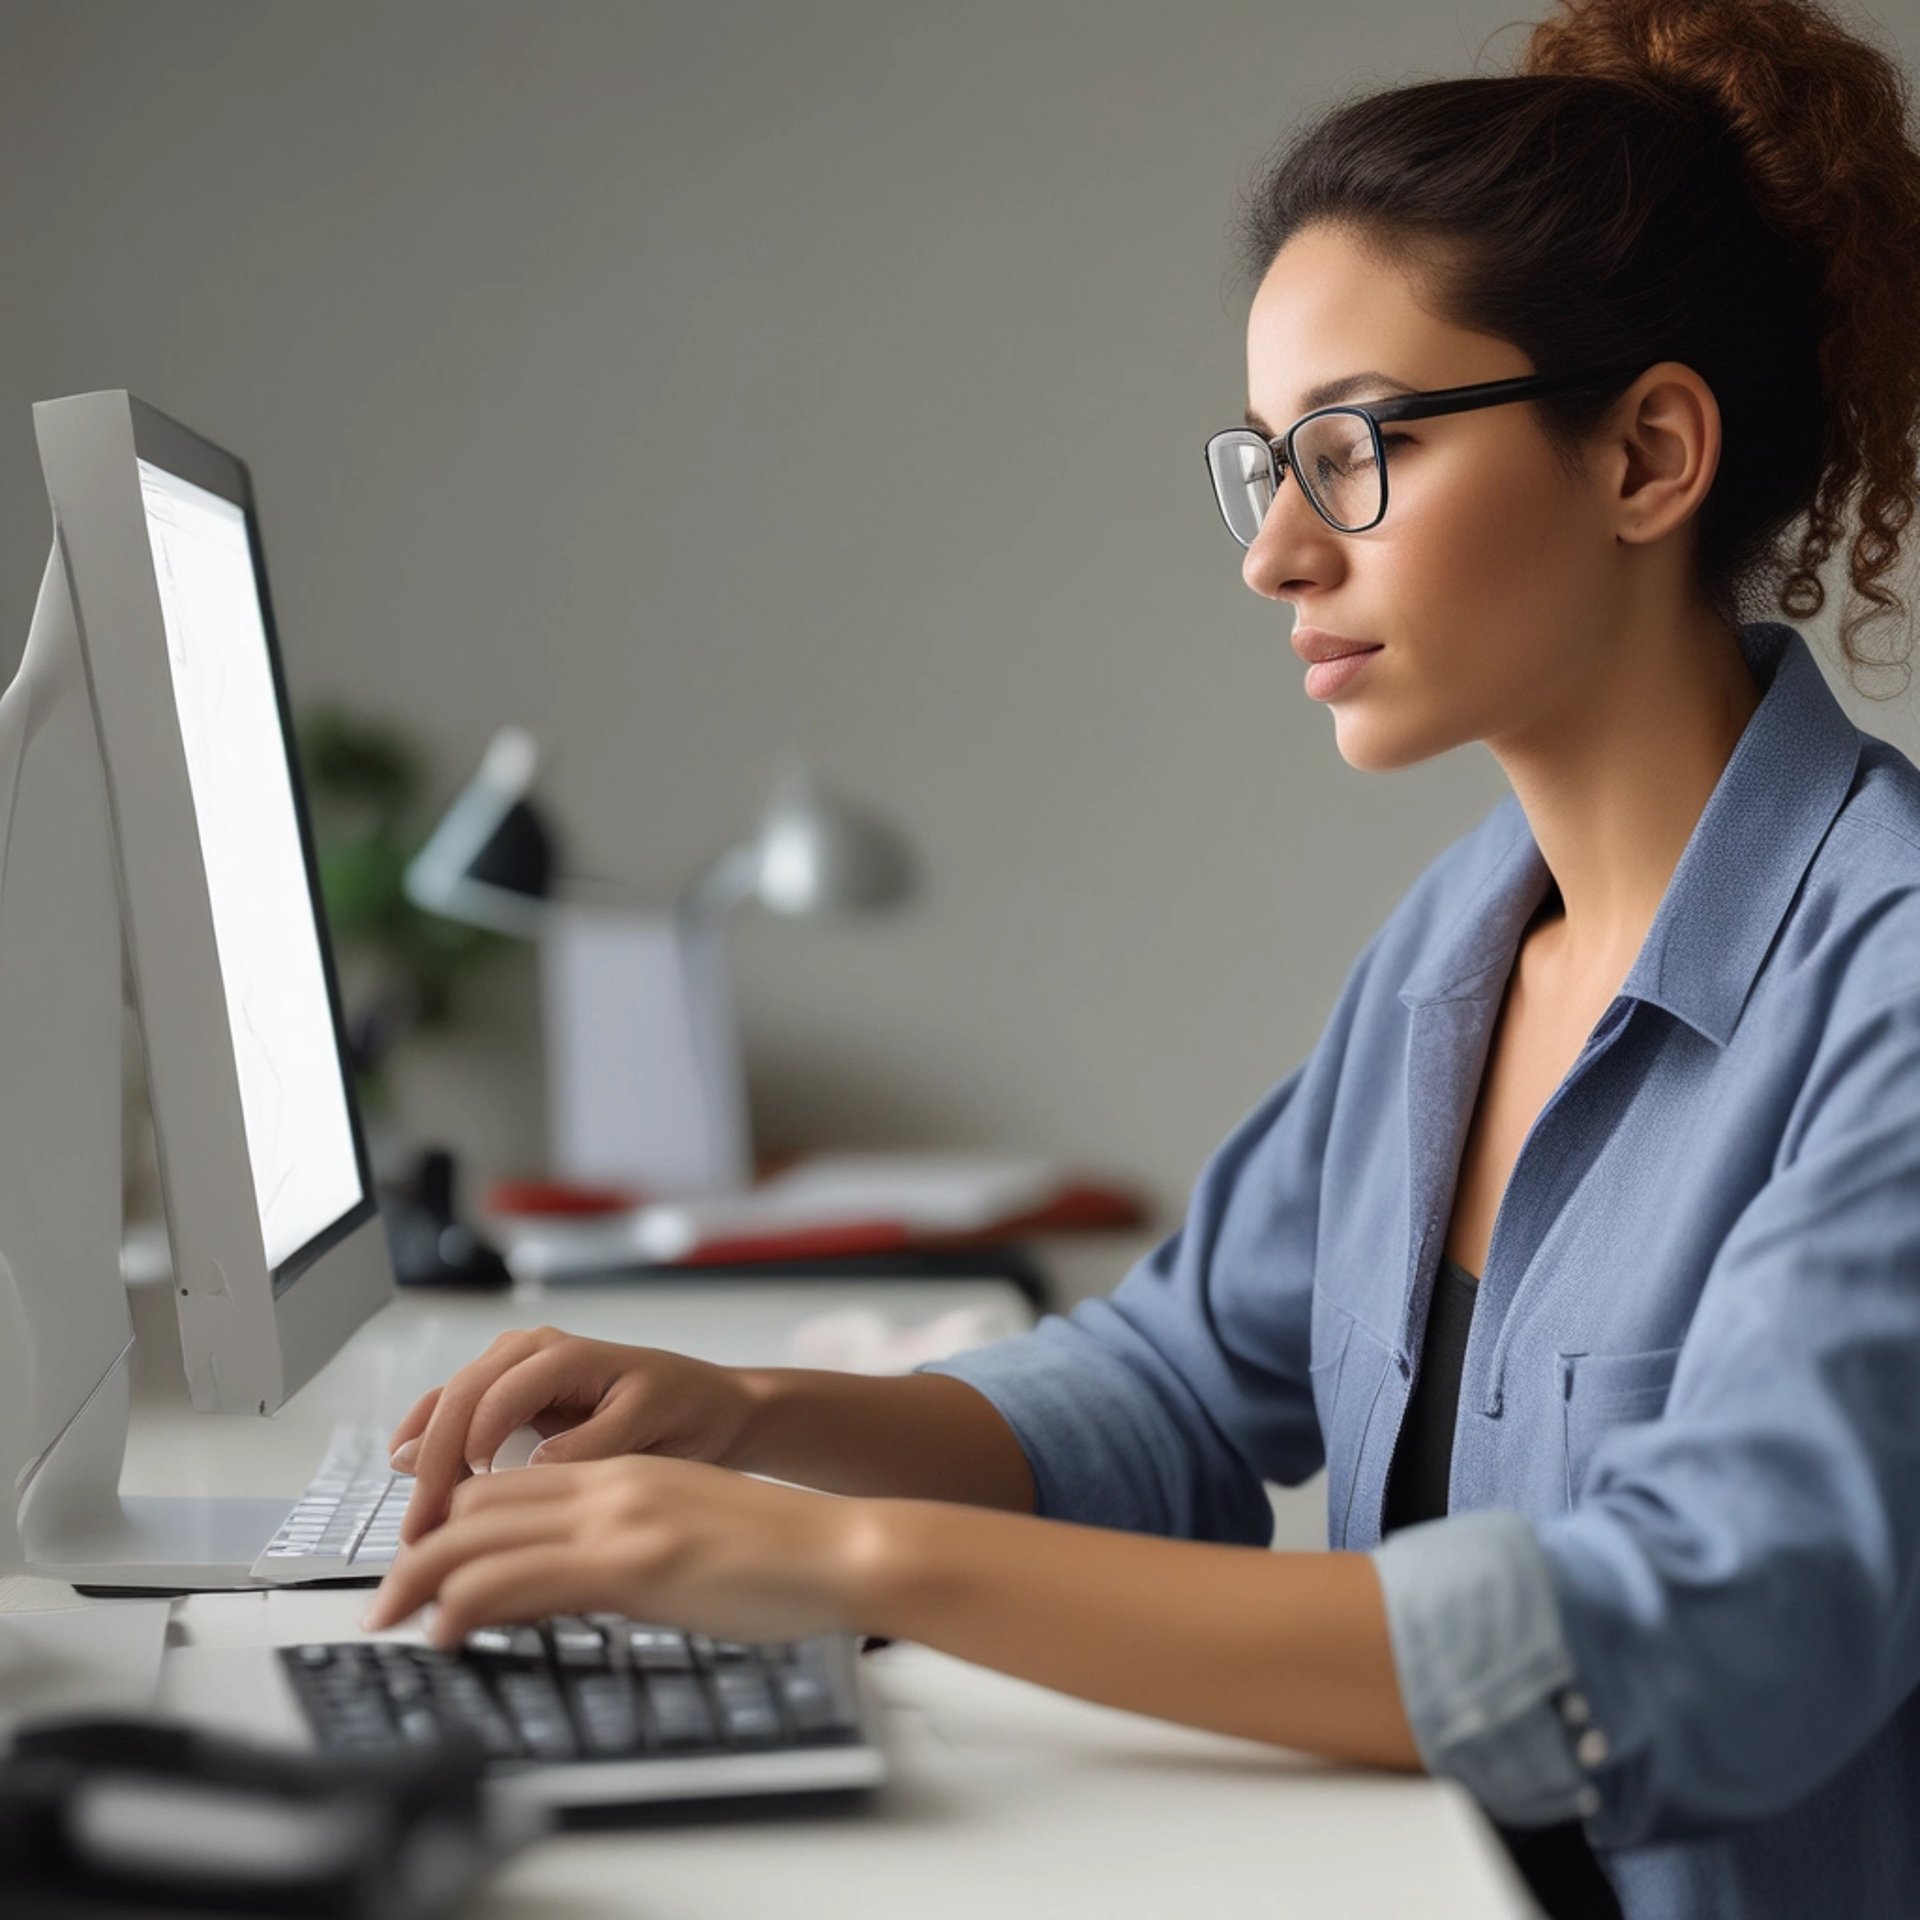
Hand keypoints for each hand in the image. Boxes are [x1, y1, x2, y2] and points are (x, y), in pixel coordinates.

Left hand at [360, 1455, 882, 1647]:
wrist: (836, 1548)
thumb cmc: (774, 1552)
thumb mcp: (680, 1530)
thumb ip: (619, 1544)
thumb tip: (566, 1582)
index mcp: (621, 1473)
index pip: (508, 1484)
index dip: (450, 1520)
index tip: (421, 1563)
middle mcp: (609, 1484)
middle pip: (481, 1504)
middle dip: (418, 1549)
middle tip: (386, 1600)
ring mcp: (617, 1521)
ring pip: (483, 1536)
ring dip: (422, 1578)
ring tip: (392, 1618)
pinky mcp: (630, 1565)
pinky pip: (521, 1579)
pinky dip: (465, 1605)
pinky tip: (445, 1633)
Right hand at [386, 1327, 759, 1543]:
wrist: (709, 1406)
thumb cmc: (685, 1409)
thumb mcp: (647, 1424)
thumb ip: (590, 1443)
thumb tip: (533, 1466)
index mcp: (561, 1354)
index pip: (493, 1399)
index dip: (468, 1451)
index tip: (461, 1503)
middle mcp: (529, 1352)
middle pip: (458, 1401)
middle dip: (431, 1465)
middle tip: (419, 1531)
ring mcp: (514, 1370)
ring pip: (448, 1406)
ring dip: (422, 1460)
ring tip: (412, 1523)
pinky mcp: (510, 1397)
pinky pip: (455, 1412)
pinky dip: (426, 1442)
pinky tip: (403, 1472)